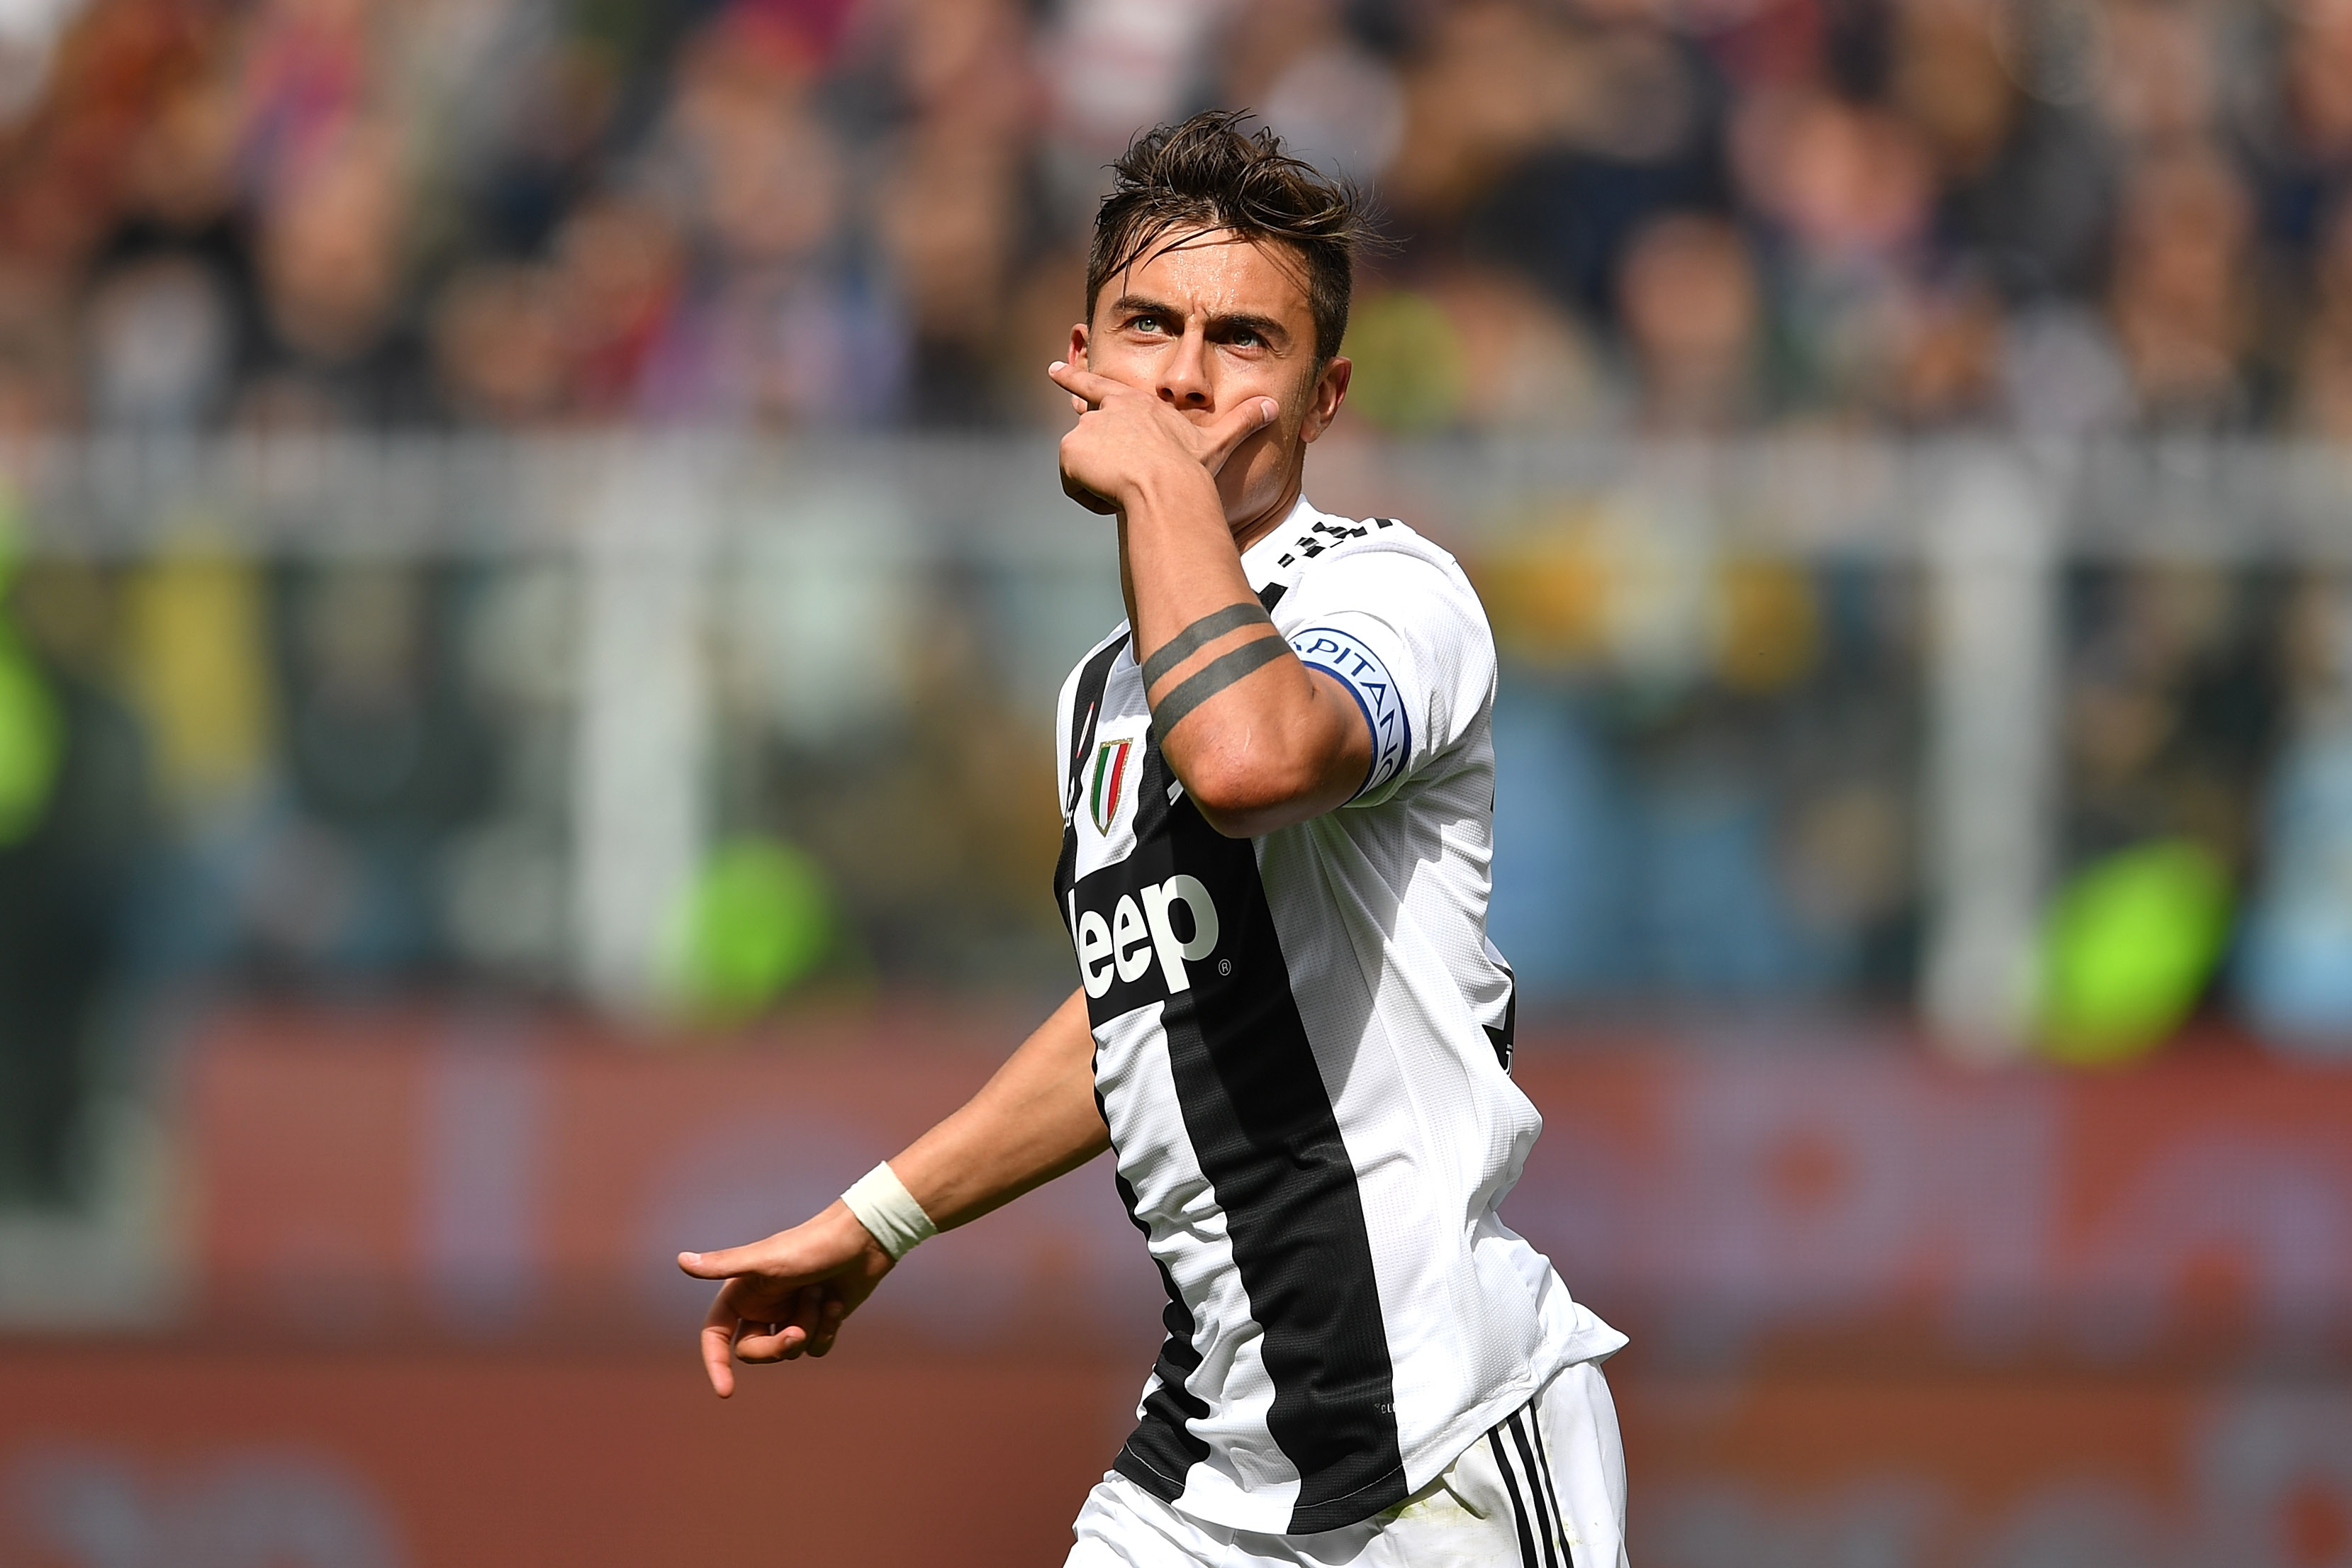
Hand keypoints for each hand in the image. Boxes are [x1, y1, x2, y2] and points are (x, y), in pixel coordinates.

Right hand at [677, 1201, 894, 1396]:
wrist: (863, 1239)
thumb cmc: (811, 1245)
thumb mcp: (766, 1259)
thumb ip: (724, 1265)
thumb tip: (681, 1261)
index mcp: (742, 1292)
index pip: (715, 1335)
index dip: (715, 1363)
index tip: (726, 1392)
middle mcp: (763, 1305)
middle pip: (753, 1352)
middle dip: (777, 1347)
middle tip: (798, 1331)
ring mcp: (790, 1314)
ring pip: (789, 1351)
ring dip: (808, 1327)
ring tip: (821, 1295)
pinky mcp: (817, 1320)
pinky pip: (815, 1348)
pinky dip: (826, 1330)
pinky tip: (836, 1304)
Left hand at [1049, 361, 1276, 516]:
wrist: (1165, 486)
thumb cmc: (1192, 466)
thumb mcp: (1218, 441)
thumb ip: (1242, 422)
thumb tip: (1274, 406)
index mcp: (1134, 402)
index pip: (1098, 384)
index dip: (1074, 377)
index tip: (1051, 370)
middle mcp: (1104, 410)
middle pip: (1088, 433)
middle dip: (1094, 455)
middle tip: (1109, 471)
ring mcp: (1085, 428)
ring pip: (1084, 465)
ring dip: (1101, 483)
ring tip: (1129, 492)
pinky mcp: (1071, 451)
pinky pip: (1073, 485)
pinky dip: (1090, 498)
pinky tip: (1113, 500)